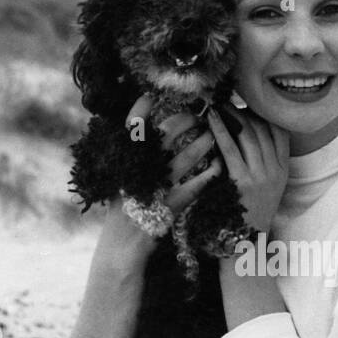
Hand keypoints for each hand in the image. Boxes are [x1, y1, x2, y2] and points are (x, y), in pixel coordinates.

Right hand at [101, 94, 220, 252]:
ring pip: (186, 156)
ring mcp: (156, 186)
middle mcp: (139, 169)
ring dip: (204, 143)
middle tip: (198, 115)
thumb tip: (135, 127)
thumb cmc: (123, 207)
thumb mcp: (118, 176)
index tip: (154, 94)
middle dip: (186, 120)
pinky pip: (197, 184)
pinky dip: (210, 173)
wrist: (123, 242)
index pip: (131, 125)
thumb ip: (127, 155)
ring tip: (212, 136)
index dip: (142, 106)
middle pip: (166, 134)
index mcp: (123, 160)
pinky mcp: (172, 204)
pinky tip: (219, 166)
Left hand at [206, 106, 289, 234]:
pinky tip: (212, 117)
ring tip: (219, 104)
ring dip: (232, 115)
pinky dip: (221, 130)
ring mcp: (261, 176)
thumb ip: (267, 162)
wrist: (249, 240)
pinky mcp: (243, 182)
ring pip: (248, 135)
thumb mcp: (269, 186)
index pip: (280, 132)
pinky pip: (231, 149)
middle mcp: (275, 170)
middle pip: (263, 130)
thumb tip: (251, 133)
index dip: (265, 115)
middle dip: (245, 112)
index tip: (250, 105)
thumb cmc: (252, 211)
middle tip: (228, 99)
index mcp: (284, 169)